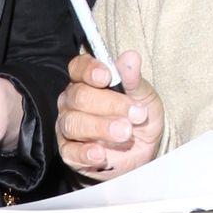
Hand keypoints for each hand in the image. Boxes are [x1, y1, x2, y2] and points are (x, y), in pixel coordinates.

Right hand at [56, 51, 164, 180]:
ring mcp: (68, 126)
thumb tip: (131, 58)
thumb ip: (134, 79)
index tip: (107, 77)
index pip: (78, 68)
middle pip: (79, 97)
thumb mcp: (144, 97)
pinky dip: (84, 153)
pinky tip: (100, 154)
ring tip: (125, 133)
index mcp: (87, 81)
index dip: (90, 70)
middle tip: (135, 115)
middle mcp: (72, 101)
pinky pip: (70, 152)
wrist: (143, 151)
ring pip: (73, 123)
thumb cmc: (139, 118)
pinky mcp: (69, 152)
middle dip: (109, 105)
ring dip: (100, 128)